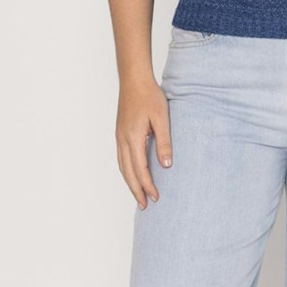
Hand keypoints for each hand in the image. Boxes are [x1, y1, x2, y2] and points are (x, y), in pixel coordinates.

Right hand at [116, 77, 172, 209]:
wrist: (134, 80)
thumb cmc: (149, 96)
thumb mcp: (162, 118)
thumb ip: (164, 142)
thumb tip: (166, 165)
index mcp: (133, 138)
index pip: (140, 170)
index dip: (148, 186)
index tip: (156, 198)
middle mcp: (123, 140)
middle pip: (128, 173)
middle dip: (136, 190)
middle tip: (145, 206)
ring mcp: (119, 137)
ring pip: (122, 167)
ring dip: (130, 183)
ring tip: (138, 195)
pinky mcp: (120, 133)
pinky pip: (121, 158)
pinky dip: (126, 171)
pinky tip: (132, 174)